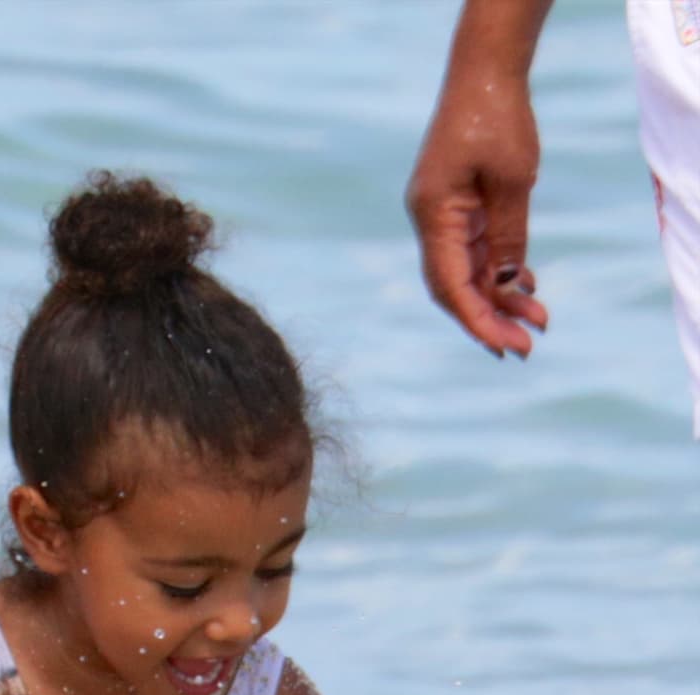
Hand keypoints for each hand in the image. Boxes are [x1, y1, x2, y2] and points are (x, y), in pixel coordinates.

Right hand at [405, 75, 549, 357]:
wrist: (485, 70)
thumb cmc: (497, 115)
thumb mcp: (512, 180)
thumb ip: (508, 237)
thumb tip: (505, 288)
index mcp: (432, 215)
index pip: (450, 285)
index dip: (477, 321)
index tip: (506, 347)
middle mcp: (431, 221)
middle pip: (455, 288)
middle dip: (490, 320)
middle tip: (526, 347)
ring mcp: (443, 215)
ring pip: (469, 273)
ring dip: (500, 299)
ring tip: (539, 320)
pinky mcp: (459, 208)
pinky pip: (476, 252)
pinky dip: (498, 272)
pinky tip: (525, 287)